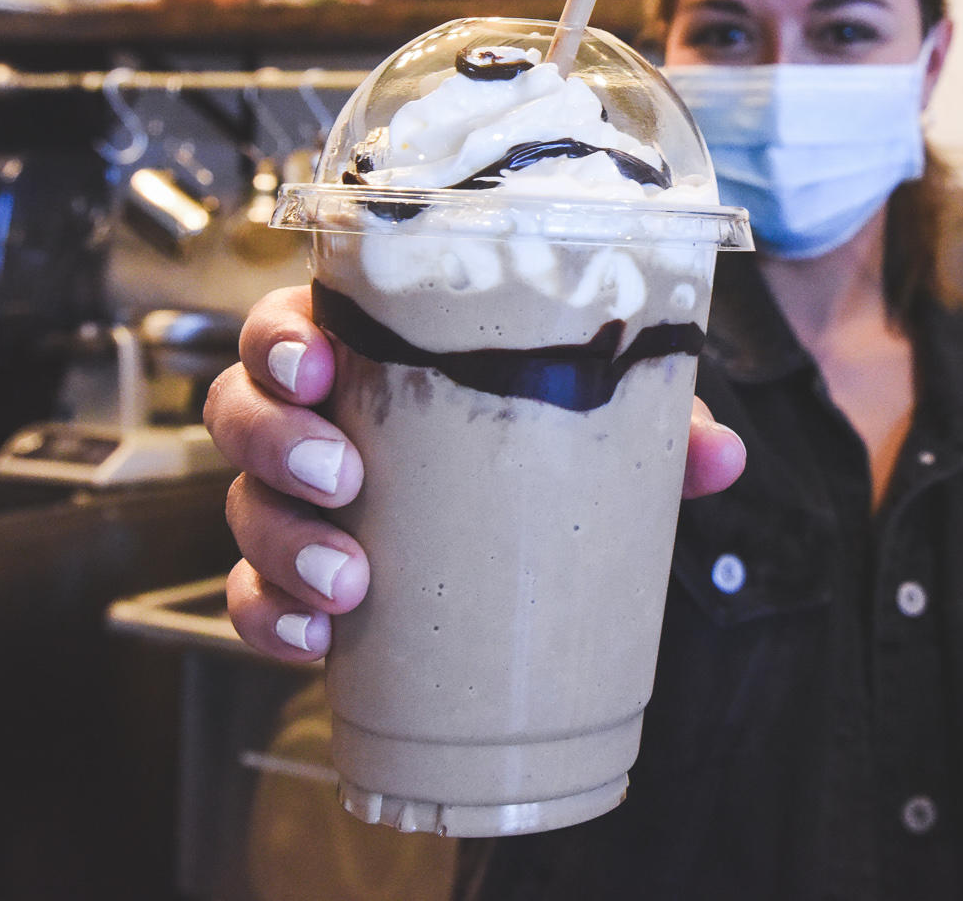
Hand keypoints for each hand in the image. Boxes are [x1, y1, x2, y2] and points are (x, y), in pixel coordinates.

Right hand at [204, 285, 746, 662]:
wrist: (521, 555)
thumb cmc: (540, 444)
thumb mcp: (597, 422)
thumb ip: (654, 424)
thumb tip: (722, 458)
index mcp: (370, 353)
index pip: (290, 322)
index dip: (282, 338)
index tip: (319, 363)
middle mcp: (316, 419)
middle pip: (240, 409)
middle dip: (279, 440)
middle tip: (346, 475)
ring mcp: (296, 503)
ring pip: (243, 508)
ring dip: (283, 542)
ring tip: (349, 577)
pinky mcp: (295, 584)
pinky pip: (252, 603)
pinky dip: (273, 622)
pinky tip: (319, 641)